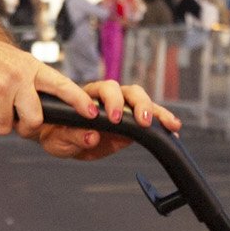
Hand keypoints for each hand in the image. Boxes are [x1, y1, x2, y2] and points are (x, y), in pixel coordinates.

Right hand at [0, 30, 104, 137]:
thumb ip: (31, 82)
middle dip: (27, 127)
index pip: (61, 86)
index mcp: (30, 68)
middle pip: (34, 120)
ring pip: (6, 127)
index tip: (93, 113)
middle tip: (18, 119)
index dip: (79, 101)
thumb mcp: (15, 60)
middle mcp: (16, 80)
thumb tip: (41, 110)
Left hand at [38, 79, 179, 160]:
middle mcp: (108, 98)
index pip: (103, 89)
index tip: (114, 118)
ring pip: (142, 102)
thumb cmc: (56, 134)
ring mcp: (123, 109)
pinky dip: (162, 123)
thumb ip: (73, 136)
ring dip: (156, 111)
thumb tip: (91, 136)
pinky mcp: (132, 122)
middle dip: (138, 104)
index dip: (111, 101)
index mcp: (88, 96)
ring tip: (167, 124)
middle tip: (141, 121)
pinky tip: (173, 131)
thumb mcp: (59, 138)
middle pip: (128, 91)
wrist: (60, 141)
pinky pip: (150, 119)